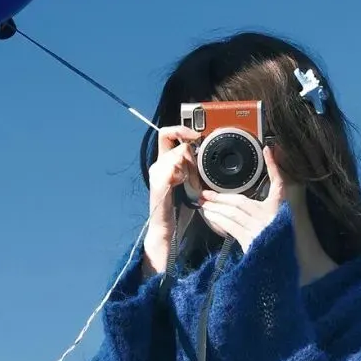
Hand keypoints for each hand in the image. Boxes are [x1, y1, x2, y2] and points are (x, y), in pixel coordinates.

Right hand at [141, 126, 201, 276]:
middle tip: (194, 171)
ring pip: (175, 155)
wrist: (168, 230)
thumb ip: (193, 166)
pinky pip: (171, 169)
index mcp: (166, 162)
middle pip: (172, 142)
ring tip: (189, 183)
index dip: (181, 129)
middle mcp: (158, 165)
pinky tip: (183, 185)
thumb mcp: (191, 182)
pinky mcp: (158, 185)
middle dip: (188, 153)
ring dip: (188, 167)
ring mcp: (157, 174)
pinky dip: (181, 175)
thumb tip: (203, 152)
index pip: (167, 134)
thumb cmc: (180, 208)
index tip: (197, 135)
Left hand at [198, 142, 294, 253]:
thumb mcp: (288, 209)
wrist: (290, 261)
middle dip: (220, 197)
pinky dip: (219, 221)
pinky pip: (231, 228)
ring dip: (215, 208)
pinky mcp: (251, 244)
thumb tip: (272, 156)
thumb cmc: (287, 233)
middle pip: (240, 203)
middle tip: (204, 193)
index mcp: (281, 208)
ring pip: (232, 215)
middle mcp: (270, 219)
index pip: (278, 183)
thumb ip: (279, 184)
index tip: (267, 150)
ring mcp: (259, 232)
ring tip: (204, 203)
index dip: (273, 166)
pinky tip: (211, 216)